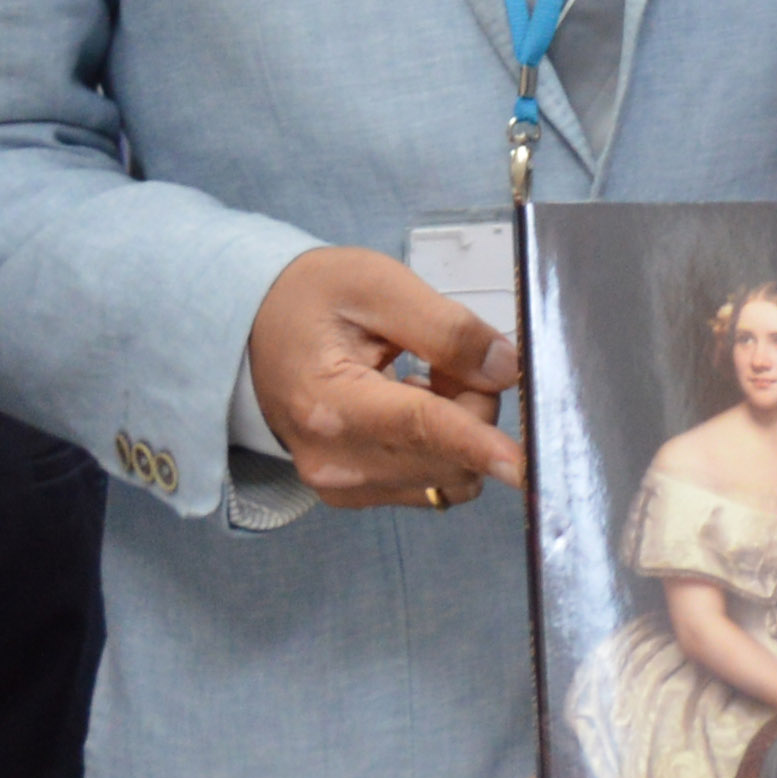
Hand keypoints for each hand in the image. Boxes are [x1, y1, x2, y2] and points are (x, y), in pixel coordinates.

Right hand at [244, 248, 522, 510]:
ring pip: (447, 476)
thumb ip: (446, 328)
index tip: (524, 466)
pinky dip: (444, 447)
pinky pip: (431, 483)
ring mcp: (343, 485)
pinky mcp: (354, 493)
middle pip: (447, 455)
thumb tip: (506, 369)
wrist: (252, 326)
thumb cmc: (309, 297)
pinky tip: (417, 403)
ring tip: (427, 375)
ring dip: (461, 428)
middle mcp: (335, 460)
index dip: (479, 444)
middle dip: (473, 405)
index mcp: (331, 403)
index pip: (420, 428)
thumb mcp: (377, 284)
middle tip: (450, 356)